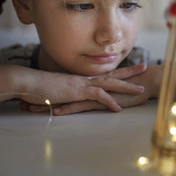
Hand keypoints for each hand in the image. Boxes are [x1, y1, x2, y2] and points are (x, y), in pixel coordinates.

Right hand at [20, 63, 146, 112]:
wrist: (30, 82)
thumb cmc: (43, 86)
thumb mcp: (61, 88)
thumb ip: (70, 90)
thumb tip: (75, 94)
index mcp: (83, 78)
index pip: (105, 73)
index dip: (119, 70)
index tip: (131, 67)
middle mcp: (86, 78)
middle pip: (113, 73)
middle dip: (130, 71)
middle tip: (145, 66)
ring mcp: (83, 84)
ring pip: (110, 82)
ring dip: (127, 86)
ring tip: (141, 89)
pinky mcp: (77, 92)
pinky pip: (97, 96)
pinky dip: (109, 102)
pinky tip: (118, 109)